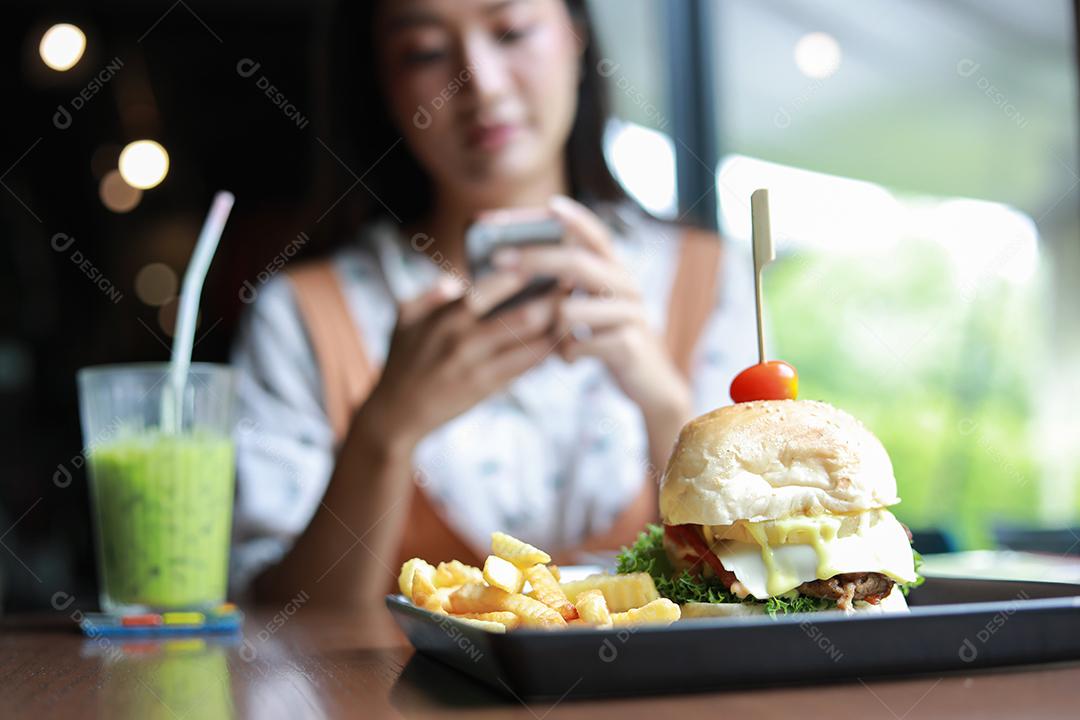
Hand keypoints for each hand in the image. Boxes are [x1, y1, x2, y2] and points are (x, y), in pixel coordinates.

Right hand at [355, 272, 558, 454]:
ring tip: (576, 310)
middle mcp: (463, 339)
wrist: (396, 412)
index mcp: (446, 316)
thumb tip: (457, 278)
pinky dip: (545, 351)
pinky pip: (524, 366)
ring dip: (555, 325)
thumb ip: (431, 294)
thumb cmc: (403, 359)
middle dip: (552, 298)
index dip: (523, 272)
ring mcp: (476, 366)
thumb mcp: (404, 318)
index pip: (491, 286)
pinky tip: (562, 340)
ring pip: (529, 342)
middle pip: (521, 315)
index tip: (546, 259)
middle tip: (574, 282)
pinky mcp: (485, 388)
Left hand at [492, 195, 690, 424]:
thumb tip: (519, 267)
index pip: (598, 237)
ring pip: (569, 311)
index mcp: (617, 274)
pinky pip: (576, 345)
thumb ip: (571, 287)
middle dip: (534, 259)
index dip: (576, 220)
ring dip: (552, 328)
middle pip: (577, 263)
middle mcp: (628, 288)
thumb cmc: (608, 340)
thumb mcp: (595, 308)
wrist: (649, 383)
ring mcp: (631, 316)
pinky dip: (565, 354)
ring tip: (560, 339)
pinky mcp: (628, 346)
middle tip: (499, 259)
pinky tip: (572, 358)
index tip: (550, 205)